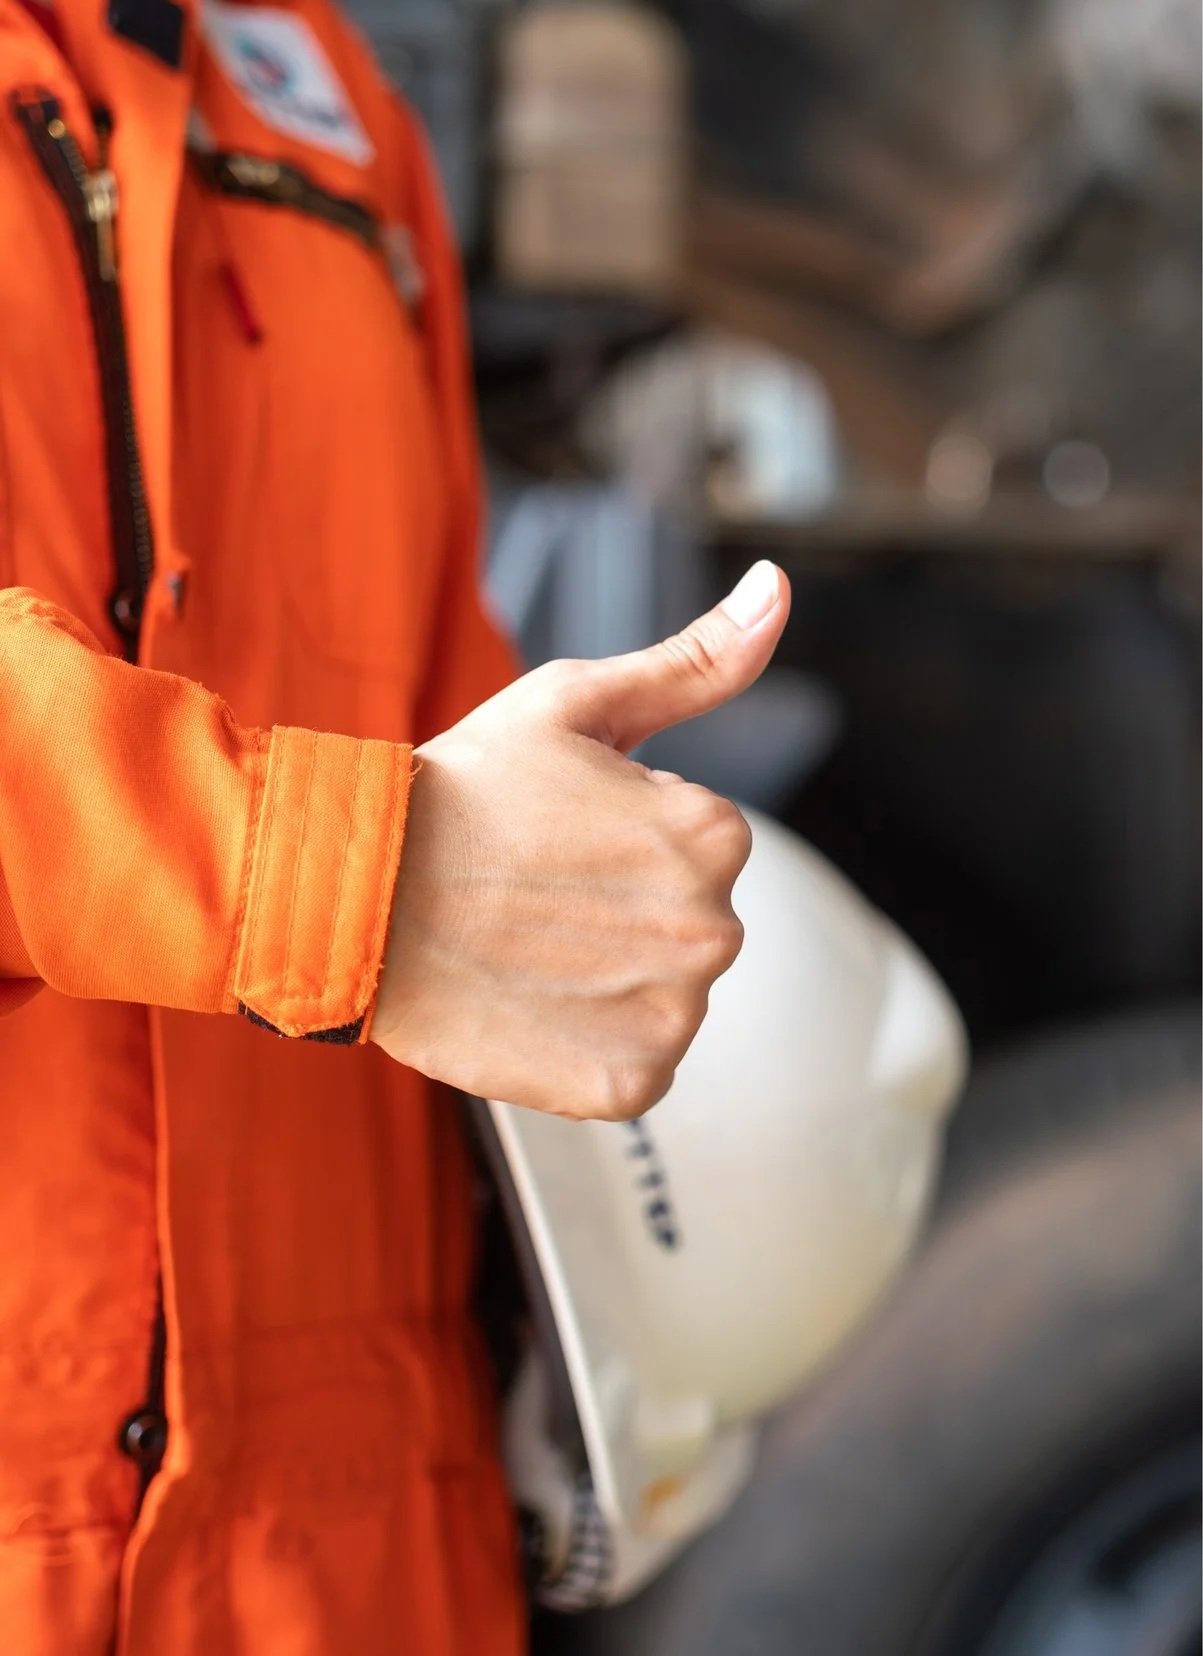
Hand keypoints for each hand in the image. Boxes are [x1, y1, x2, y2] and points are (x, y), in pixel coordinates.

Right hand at [370, 561, 789, 1118]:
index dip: (623, 836)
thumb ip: (697, 661)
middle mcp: (711, 929)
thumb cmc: (460, 792)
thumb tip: (779, 586)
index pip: (700, 844)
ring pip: (665, 995)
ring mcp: (670, 1014)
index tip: (557, 836)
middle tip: (534, 893)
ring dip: (610, 980)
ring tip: (525, 948)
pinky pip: (635, 1065)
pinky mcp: (626, 1084)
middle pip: (688, 922)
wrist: (353, 898)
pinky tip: (531, 1005)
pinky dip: (590, 1047)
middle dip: (627, 909)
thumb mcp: (577, 702)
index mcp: (712, 834)